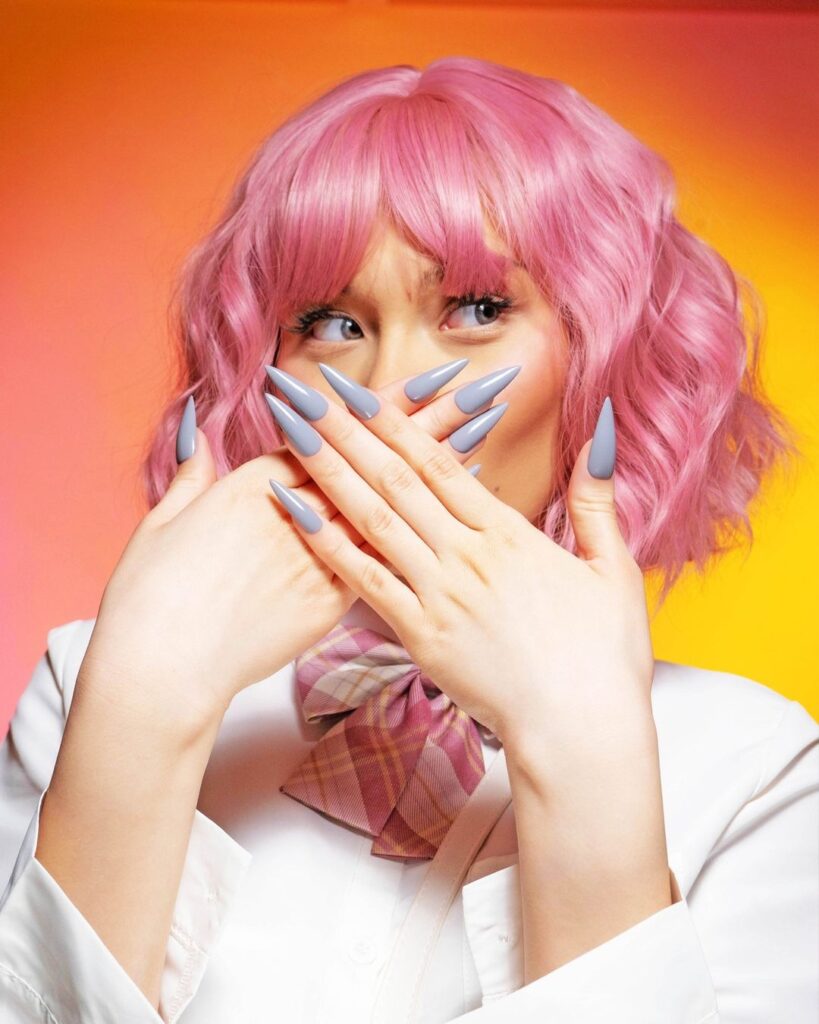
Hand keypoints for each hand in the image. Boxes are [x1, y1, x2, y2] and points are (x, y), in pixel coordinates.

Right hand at [78, 367, 489, 735]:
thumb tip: (200, 439)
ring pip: (394, 503)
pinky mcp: (327, 603)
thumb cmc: (151, 595)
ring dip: (443, 467)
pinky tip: (452, 519)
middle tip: (483, 390)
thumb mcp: (164, 524)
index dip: (389, 404)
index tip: (434, 381)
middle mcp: (299, 512)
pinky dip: (423, 534)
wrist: (160, 666)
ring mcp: (319, 557)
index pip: (336, 432)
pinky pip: (388, 559)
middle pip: (378, 459)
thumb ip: (193, 479)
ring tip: (486, 433)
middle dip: (435, 421)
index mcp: (259, 483)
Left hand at [268, 372, 655, 767]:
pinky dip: (330, 545)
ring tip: (290, 434)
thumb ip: (596, 503)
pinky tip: (298, 514)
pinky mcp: (420, 637)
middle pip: (394, 479)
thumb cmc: (603, 656)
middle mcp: (465, 556)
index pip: (438, 463)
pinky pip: (366, 582)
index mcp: (507, 534)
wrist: (581, 730)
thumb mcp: (614, 571)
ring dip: (328, 472)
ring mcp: (438, 595)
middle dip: (343, 430)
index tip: (355, 391)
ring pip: (373, 520)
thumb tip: (601, 438)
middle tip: (301, 391)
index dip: (392, 422)